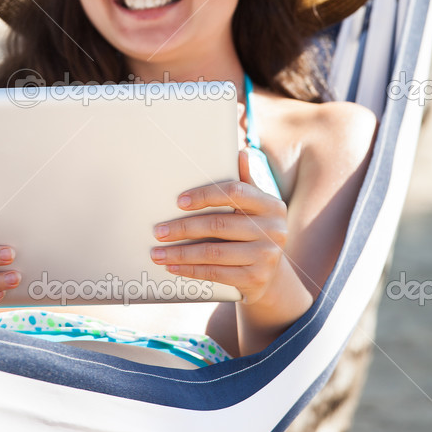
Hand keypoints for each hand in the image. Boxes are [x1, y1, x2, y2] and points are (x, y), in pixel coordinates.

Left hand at [150, 150, 287, 304]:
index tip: (179, 202)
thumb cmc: (254, 234)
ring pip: (213, 253)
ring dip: (180, 253)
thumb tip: (240, 152)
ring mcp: (266, 257)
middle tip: (158, 231)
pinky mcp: (256, 279)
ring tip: (157, 253)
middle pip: (218, 225)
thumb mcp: (255, 209)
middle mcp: (273, 230)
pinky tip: (172, 267)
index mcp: (271, 206)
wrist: (270, 276)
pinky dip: (190, 270)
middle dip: (183, 228)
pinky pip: (215, 273)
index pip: (235, 192)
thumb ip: (245, 183)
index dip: (205, 195)